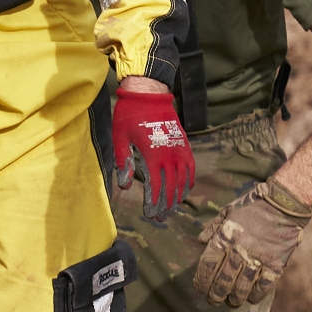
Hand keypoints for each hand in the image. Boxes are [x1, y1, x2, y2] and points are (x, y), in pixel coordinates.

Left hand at [109, 82, 195, 221]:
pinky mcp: (184, 143)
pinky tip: (185, 190)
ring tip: (171, 209)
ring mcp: (180, 149)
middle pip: (171, 187)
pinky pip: (191, 167)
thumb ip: (123, 162)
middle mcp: (170, 155)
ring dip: (178, 196)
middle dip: (166, 205)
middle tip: (160, 218)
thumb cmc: (129, 115)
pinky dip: (189, 181)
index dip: (153, 202)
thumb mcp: (120, 138)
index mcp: (153, 155)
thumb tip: (125, 185)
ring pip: (183, 180)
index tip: (149, 214)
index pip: (155, 186)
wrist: (149, 93)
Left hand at [192, 180, 311, 306]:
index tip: (199, 288)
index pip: (207, 265)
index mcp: (225, 237)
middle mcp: (239, 250)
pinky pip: (264, 285)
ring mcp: (258, 258)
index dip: (201, 280)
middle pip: (223, 281)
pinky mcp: (276, 263)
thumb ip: (214, 226)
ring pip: (242, 287)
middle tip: (213, 300)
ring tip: (230, 302)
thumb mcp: (229, 210)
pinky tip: (251, 299)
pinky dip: (257, 295)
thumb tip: (200, 240)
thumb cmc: (254, 205)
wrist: (285, 202)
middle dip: (215, 294)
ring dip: (234, 298)